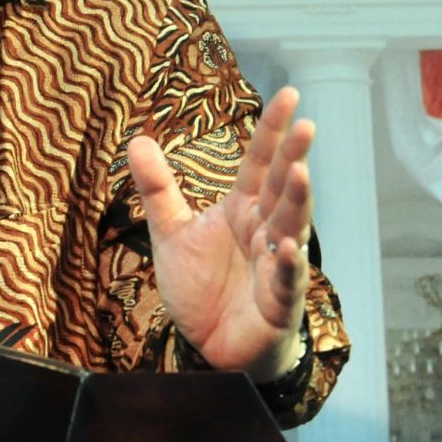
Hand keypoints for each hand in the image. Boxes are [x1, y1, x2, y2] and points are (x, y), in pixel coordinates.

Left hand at [126, 86, 314, 379]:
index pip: (260, 163)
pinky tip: (288, 249)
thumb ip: (157, 189)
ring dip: (298, 202)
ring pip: (290, 228)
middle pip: (281, 188)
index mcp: (243, 209)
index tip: (288, 94)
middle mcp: (265, 230)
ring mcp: (276, 264)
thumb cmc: (202, 288)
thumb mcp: (171, 233)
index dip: (272, 130)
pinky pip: (285, 281)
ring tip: (302, 173)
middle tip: (305, 125)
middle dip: (293, 157)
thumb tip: (136, 138)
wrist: (212, 346)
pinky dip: (288, 266)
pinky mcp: (278, 301)